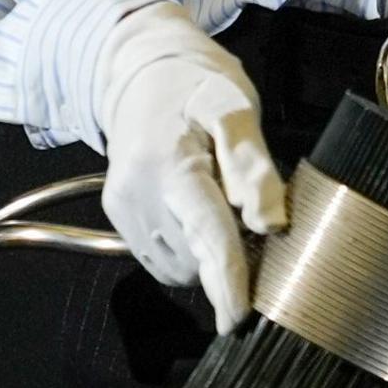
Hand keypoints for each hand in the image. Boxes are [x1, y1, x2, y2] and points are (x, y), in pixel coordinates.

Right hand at [91, 0, 287, 335]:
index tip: (238, 318)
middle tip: (249, 223)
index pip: (206, 237)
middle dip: (227, 259)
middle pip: (193, 257)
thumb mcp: (235, 109)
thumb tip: (270, 223)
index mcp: (171, 164)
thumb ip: (252, 166)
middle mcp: (138, 192)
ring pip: (176, 264)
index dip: (227, 283)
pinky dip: (186, 248)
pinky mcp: (117, 213)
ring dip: (205, 254)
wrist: (139, 69)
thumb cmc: (195, 86)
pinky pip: (160, 255)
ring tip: (218, 207)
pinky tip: (195, 214)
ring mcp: (123, 206)